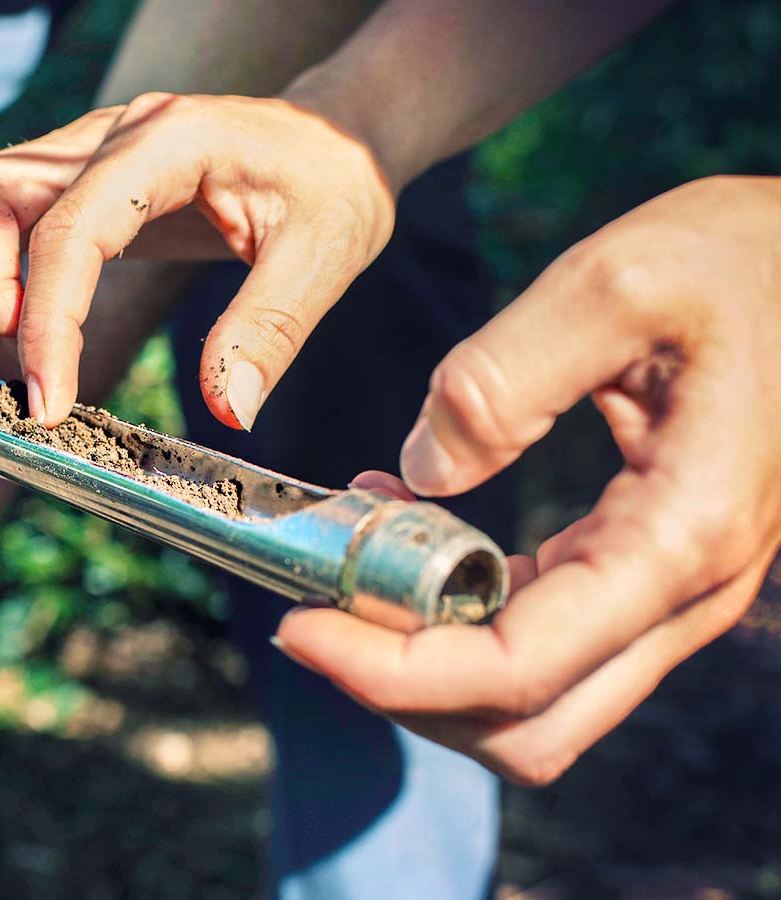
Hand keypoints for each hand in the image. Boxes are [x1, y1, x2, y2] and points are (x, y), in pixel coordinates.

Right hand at [0, 92, 393, 427]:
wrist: (333, 141)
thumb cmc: (333, 186)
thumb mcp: (327, 256)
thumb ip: (270, 330)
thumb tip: (226, 411)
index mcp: (170, 141)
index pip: (72, 227)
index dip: (46, 321)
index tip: (48, 403)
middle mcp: (110, 135)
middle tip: (25, 371)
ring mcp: (85, 152)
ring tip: (31, 352)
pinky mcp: (77, 180)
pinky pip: (4, 217)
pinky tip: (43, 331)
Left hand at [275, 177, 780, 784]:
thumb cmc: (736, 263)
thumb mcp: (614, 282)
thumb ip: (500, 379)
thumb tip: (417, 474)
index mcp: (680, 536)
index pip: (518, 669)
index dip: (394, 673)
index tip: (299, 628)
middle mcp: (682, 594)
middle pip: (525, 724)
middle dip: (403, 689)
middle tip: (311, 609)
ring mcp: (667, 595)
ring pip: (532, 700)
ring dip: (425, 658)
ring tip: (345, 561)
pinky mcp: (641, 572)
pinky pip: (540, 639)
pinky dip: (457, 617)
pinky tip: (400, 529)